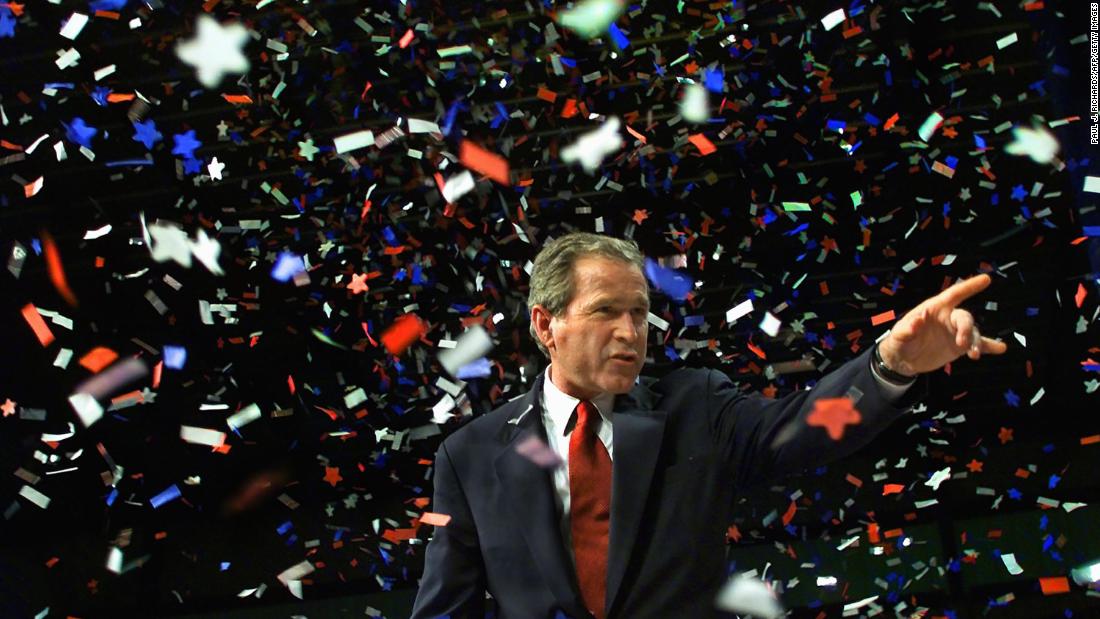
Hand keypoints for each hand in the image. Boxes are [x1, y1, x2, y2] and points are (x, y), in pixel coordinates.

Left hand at [878, 274, 1007, 375]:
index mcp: (935, 308)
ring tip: (973, 354)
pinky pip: (978, 345)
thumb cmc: (900, 341)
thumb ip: (907, 329)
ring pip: (973, 332)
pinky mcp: (959, 347)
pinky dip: (989, 346)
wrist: (903, 360)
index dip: (969, 286)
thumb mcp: (899, 335)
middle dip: (966, 329)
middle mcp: (948, 318)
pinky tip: (1001, 348)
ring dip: (976, 342)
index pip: (954, 294)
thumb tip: (916, 321)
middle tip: (962, 344)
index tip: (986, 279)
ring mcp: (955, 332)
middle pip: (965, 318)